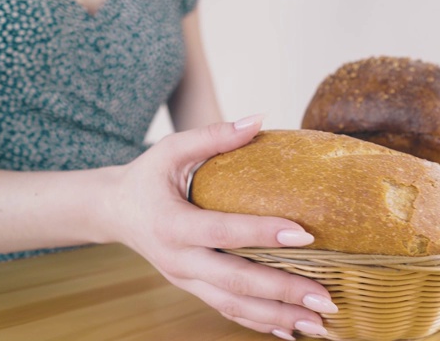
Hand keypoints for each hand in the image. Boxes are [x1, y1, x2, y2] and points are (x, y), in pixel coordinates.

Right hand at [105, 115, 336, 339]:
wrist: (114, 211)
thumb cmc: (147, 177)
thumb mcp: (171, 149)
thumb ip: (213, 136)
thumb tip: (258, 119)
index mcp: (172, 223)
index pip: (223, 232)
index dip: (263, 234)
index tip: (306, 236)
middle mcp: (178, 260)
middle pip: (235, 281)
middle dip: (282, 292)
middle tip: (326, 298)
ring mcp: (185, 279)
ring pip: (234, 305)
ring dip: (278, 317)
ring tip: (318, 325)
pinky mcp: (192, 288)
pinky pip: (227, 310)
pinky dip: (258, 323)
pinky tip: (289, 330)